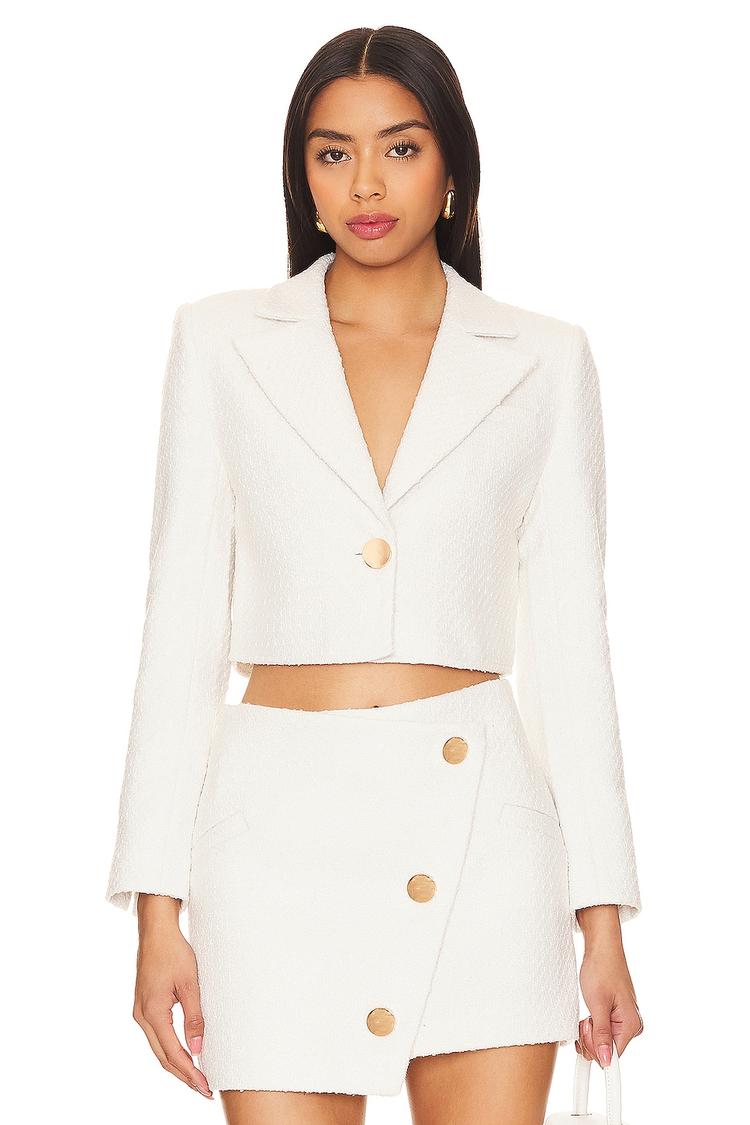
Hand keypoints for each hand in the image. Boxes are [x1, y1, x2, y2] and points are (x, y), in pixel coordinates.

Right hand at [132, 896, 212, 1098]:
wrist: (156, 931)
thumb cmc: (174, 952)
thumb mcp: (190, 983)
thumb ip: (194, 1017)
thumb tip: (198, 1050)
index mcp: (152, 1013)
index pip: (173, 1053)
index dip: (190, 1073)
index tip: (205, 1087)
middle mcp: (142, 1017)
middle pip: (163, 1057)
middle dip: (184, 1076)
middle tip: (205, 1090)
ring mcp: (141, 1013)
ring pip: (159, 1049)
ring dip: (178, 1065)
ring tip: (198, 1078)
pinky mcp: (145, 1007)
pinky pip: (158, 1037)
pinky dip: (171, 1050)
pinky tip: (185, 1055)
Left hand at [576, 912, 643, 1067]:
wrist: (601, 947)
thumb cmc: (601, 969)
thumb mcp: (597, 1004)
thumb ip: (602, 1034)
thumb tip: (606, 1060)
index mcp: (631, 1025)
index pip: (613, 1056)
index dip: (596, 1050)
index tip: (585, 1050)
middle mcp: (630, 1025)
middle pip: (605, 1050)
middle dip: (590, 1038)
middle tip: (586, 1018)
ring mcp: (623, 1021)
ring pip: (601, 1041)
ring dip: (589, 1031)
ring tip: (588, 1012)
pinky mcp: (615, 1016)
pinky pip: (601, 1031)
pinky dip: (591, 1025)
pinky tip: (589, 1013)